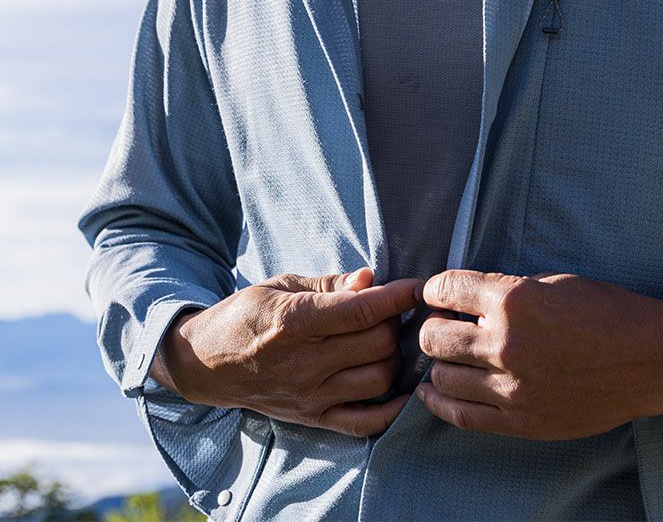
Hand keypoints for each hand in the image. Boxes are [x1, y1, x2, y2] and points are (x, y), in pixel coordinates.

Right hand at [150, 267, 424, 436]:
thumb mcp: (282, 285)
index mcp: (295, 321)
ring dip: (395, 357)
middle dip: (396, 322)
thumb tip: (369, 278)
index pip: (363, 310)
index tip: (418, 286)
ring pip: (380, 378)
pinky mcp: (314, 418)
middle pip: (378, 343)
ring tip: (388, 340)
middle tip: (394, 310)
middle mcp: (305, 362)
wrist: (207, 363)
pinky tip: (403, 387)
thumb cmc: (247, 315)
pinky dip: (393, 409)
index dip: (399, 296)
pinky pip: (365, 422)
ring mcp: (310, 395)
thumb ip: (329, 284)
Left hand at [414, 270, 662, 439]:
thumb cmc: (605, 311)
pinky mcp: (521, 420)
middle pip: (433, 336)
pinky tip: (432, 392)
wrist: (649, 359)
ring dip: (438, 362)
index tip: (435, 293)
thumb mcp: (552, 282)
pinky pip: (461, 415)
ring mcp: (511, 386)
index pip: (445, 289)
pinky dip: (439, 402)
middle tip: (441, 324)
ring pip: (442, 376)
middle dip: (431, 326)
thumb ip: (504, 290)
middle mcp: (505, 343)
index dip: (433, 289)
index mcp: (513, 299)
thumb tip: (463, 299)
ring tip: (447, 356)